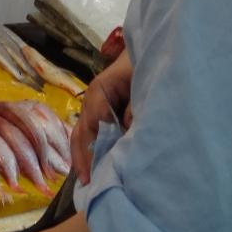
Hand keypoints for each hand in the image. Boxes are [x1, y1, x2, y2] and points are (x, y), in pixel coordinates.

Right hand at [70, 52, 133, 183]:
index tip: (98, 169)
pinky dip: (90, 150)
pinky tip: (93, 166)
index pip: (93, 124)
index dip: (94, 147)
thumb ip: (136, 106)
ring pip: (82, 135)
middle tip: (87, 182)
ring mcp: (94, 106)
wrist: (150, 49)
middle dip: (82, 157)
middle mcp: (92, 101)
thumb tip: (127, 131)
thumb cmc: (145, 62)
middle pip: (81, 132)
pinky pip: (91, 133)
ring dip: (83, 156)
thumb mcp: (143, 81)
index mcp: (99, 91)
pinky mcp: (102, 112)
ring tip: (87, 180)